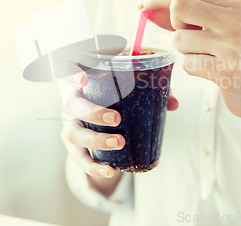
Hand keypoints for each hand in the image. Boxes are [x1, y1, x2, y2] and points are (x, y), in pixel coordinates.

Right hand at [60, 62, 178, 178]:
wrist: (98, 119)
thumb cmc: (114, 97)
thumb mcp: (128, 88)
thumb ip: (149, 90)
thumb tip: (173, 104)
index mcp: (82, 82)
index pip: (66, 69)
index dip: (70, 73)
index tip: (83, 78)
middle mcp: (71, 102)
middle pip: (71, 105)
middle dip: (92, 112)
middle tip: (116, 119)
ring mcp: (69, 124)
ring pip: (73, 133)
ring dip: (95, 140)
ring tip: (119, 142)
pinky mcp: (73, 146)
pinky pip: (79, 158)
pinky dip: (92, 167)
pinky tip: (108, 171)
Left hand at [137, 0, 240, 119]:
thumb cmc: (233, 54)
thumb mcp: (217, 26)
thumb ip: (186, 15)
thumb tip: (146, 7)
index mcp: (232, 3)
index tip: (141, 4)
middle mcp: (234, 19)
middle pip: (178, 6)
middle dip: (172, 23)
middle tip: (186, 35)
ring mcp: (232, 45)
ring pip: (178, 40)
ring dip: (185, 52)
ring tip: (207, 58)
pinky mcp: (227, 71)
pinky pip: (187, 64)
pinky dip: (192, 69)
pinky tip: (211, 71)